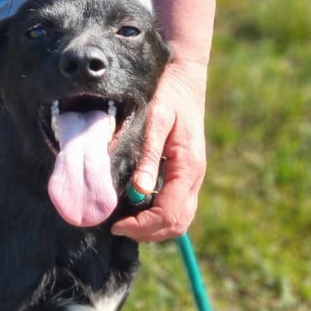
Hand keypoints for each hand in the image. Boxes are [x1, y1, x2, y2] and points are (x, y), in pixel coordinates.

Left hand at [112, 59, 207, 241]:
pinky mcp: (187, 176)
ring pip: (180, 220)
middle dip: (147, 232)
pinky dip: (158, 217)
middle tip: (118, 227)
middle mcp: (195, 178)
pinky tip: (137, 209)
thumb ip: (148, 156)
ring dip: (154, 228)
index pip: (168, 213)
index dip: (142, 226)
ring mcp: (193, 179)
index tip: (116, 225)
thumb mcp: (156, 120)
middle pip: (176, 224)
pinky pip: (177, 208)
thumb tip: (139, 190)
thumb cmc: (169, 95)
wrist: (186, 79)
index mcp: (188, 167)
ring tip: (126, 222)